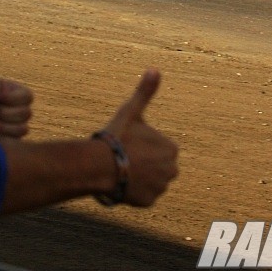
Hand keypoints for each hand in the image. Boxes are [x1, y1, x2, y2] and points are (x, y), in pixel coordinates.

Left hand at [0, 31, 32, 137]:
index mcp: (8, 92)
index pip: (28, 96)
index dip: (13, 99)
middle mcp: (12, 107)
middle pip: (28, 112)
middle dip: (7, 113)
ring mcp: (11, 123)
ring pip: (25, 126)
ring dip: (3, 125)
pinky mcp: (10, 139)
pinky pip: (21, 136)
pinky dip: (4, 134)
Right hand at [100, 69, 177, 205]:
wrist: (99, 166)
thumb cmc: (116, 137)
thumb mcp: (131, 112)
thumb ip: (145, 92)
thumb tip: (155, 68)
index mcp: (171, 148)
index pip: (159, 147)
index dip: (142, 145)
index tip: (128, 144)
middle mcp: (172, 170)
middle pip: (156, 165)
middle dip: (143, 163)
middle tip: (123, 158)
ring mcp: (161, 187)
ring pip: (149, 180)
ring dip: (138, 177)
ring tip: (120, 170)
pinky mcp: (149, 202)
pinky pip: (142, 195)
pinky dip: (133, 191)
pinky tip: (120, 183)